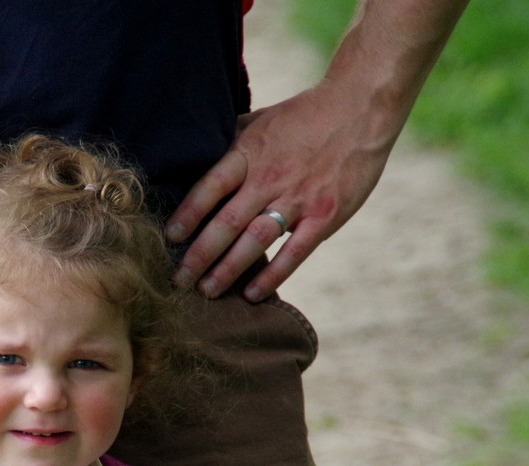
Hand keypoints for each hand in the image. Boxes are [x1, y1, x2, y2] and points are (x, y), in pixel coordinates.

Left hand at [166, 79, 391, 301]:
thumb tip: (188, 164)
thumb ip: (226, 146)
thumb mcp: (257, 123)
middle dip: (199, 255)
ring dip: (228, 269)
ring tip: (207, 291)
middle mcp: (270, 177)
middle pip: (227, 222)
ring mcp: (299, 198)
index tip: (169, 238)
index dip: (188, 214)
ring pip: (256, 240)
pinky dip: (273, 275)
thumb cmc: (301, 118)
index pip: (210, 187)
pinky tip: (252, 293)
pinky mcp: (325, 215)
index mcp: (249, 153)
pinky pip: (295, 252)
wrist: (359, 109)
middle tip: (178, 279)